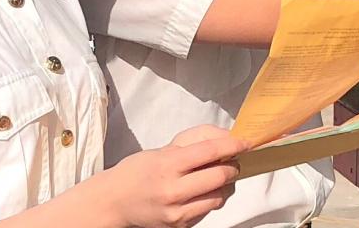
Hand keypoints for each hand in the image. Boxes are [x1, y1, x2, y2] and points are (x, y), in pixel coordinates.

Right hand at [79, 125, 246, 227]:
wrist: (114, 202)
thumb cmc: (137, 172)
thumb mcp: (161, 150)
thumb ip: (194, 143)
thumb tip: (226, 139)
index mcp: (167, 164)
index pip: (209, 152)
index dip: (232, 146)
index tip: (244, 143)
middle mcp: (172, 190)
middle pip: (219, 176)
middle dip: (232, 166)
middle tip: (231, 161)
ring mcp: (176, 212)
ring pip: (218, 196)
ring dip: (224, 185)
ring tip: (215, 177)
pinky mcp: (179, 225)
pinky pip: (207, 210)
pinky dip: (211, 198)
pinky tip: (202, 191)